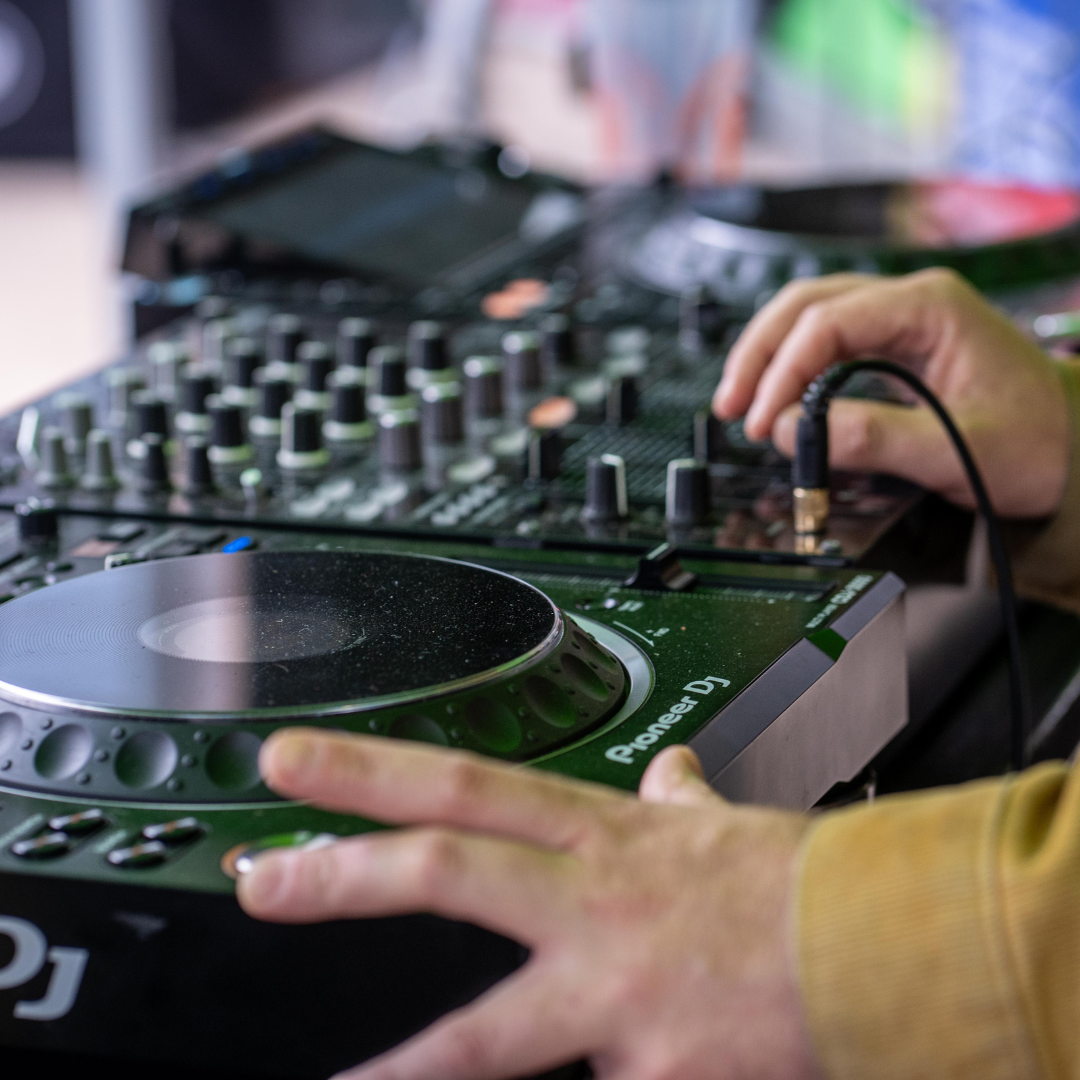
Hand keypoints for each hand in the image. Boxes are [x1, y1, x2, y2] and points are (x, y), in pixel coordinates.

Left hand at [237, 730, 821, 1079]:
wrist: (881, 948)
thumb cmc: (795, 882)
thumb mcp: (721, 827)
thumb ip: (679, 799)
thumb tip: (670, 772)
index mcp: (602, 838)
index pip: (467, 783)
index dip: (370, 770)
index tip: (292, 762)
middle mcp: (594, 906)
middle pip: (450, 871)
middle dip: (344, 878)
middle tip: (263, 881)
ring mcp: (619, 996)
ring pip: (492, 1035)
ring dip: (409, 1070)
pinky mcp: (654, 1076)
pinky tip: (607, 1079)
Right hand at [712, 269, 1069, 517]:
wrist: (1074, 447)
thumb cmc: (1037, 441)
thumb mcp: (959, 449)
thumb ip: (874, 440)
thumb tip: (794, 431)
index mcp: (931, 307)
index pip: (829, 322)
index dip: (785, 371)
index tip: (764, 420)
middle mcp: (910, 303)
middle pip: (806, 306)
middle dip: (760, 356)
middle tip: (732, 407)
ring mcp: (899, 321)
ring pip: (808, 319)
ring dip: (768, 359)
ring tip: (740, 405)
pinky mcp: (892, 347)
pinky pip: (825, 344)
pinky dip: (791, 371)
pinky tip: (776, 401)